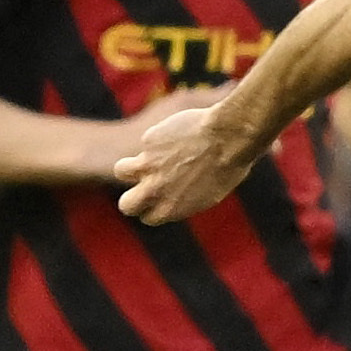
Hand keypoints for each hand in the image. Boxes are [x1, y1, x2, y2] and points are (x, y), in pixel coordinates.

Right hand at [114, 94, 263, 222]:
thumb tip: (179, 193)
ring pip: (121, 170)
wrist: (228, 139)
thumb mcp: (210, 192)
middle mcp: (155, 191)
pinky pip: (148, 142)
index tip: (162, 198)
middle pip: (126, 205)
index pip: (148, 217)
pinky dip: (159, 139)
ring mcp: (149, 166)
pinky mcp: (149, 142)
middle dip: (132, 198)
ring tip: (151, 158)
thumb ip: (186, 197)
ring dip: (130, 166)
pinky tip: (180, 133)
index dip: (153, 207)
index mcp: (171, 209)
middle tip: (144, 186)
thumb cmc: (229, 165)